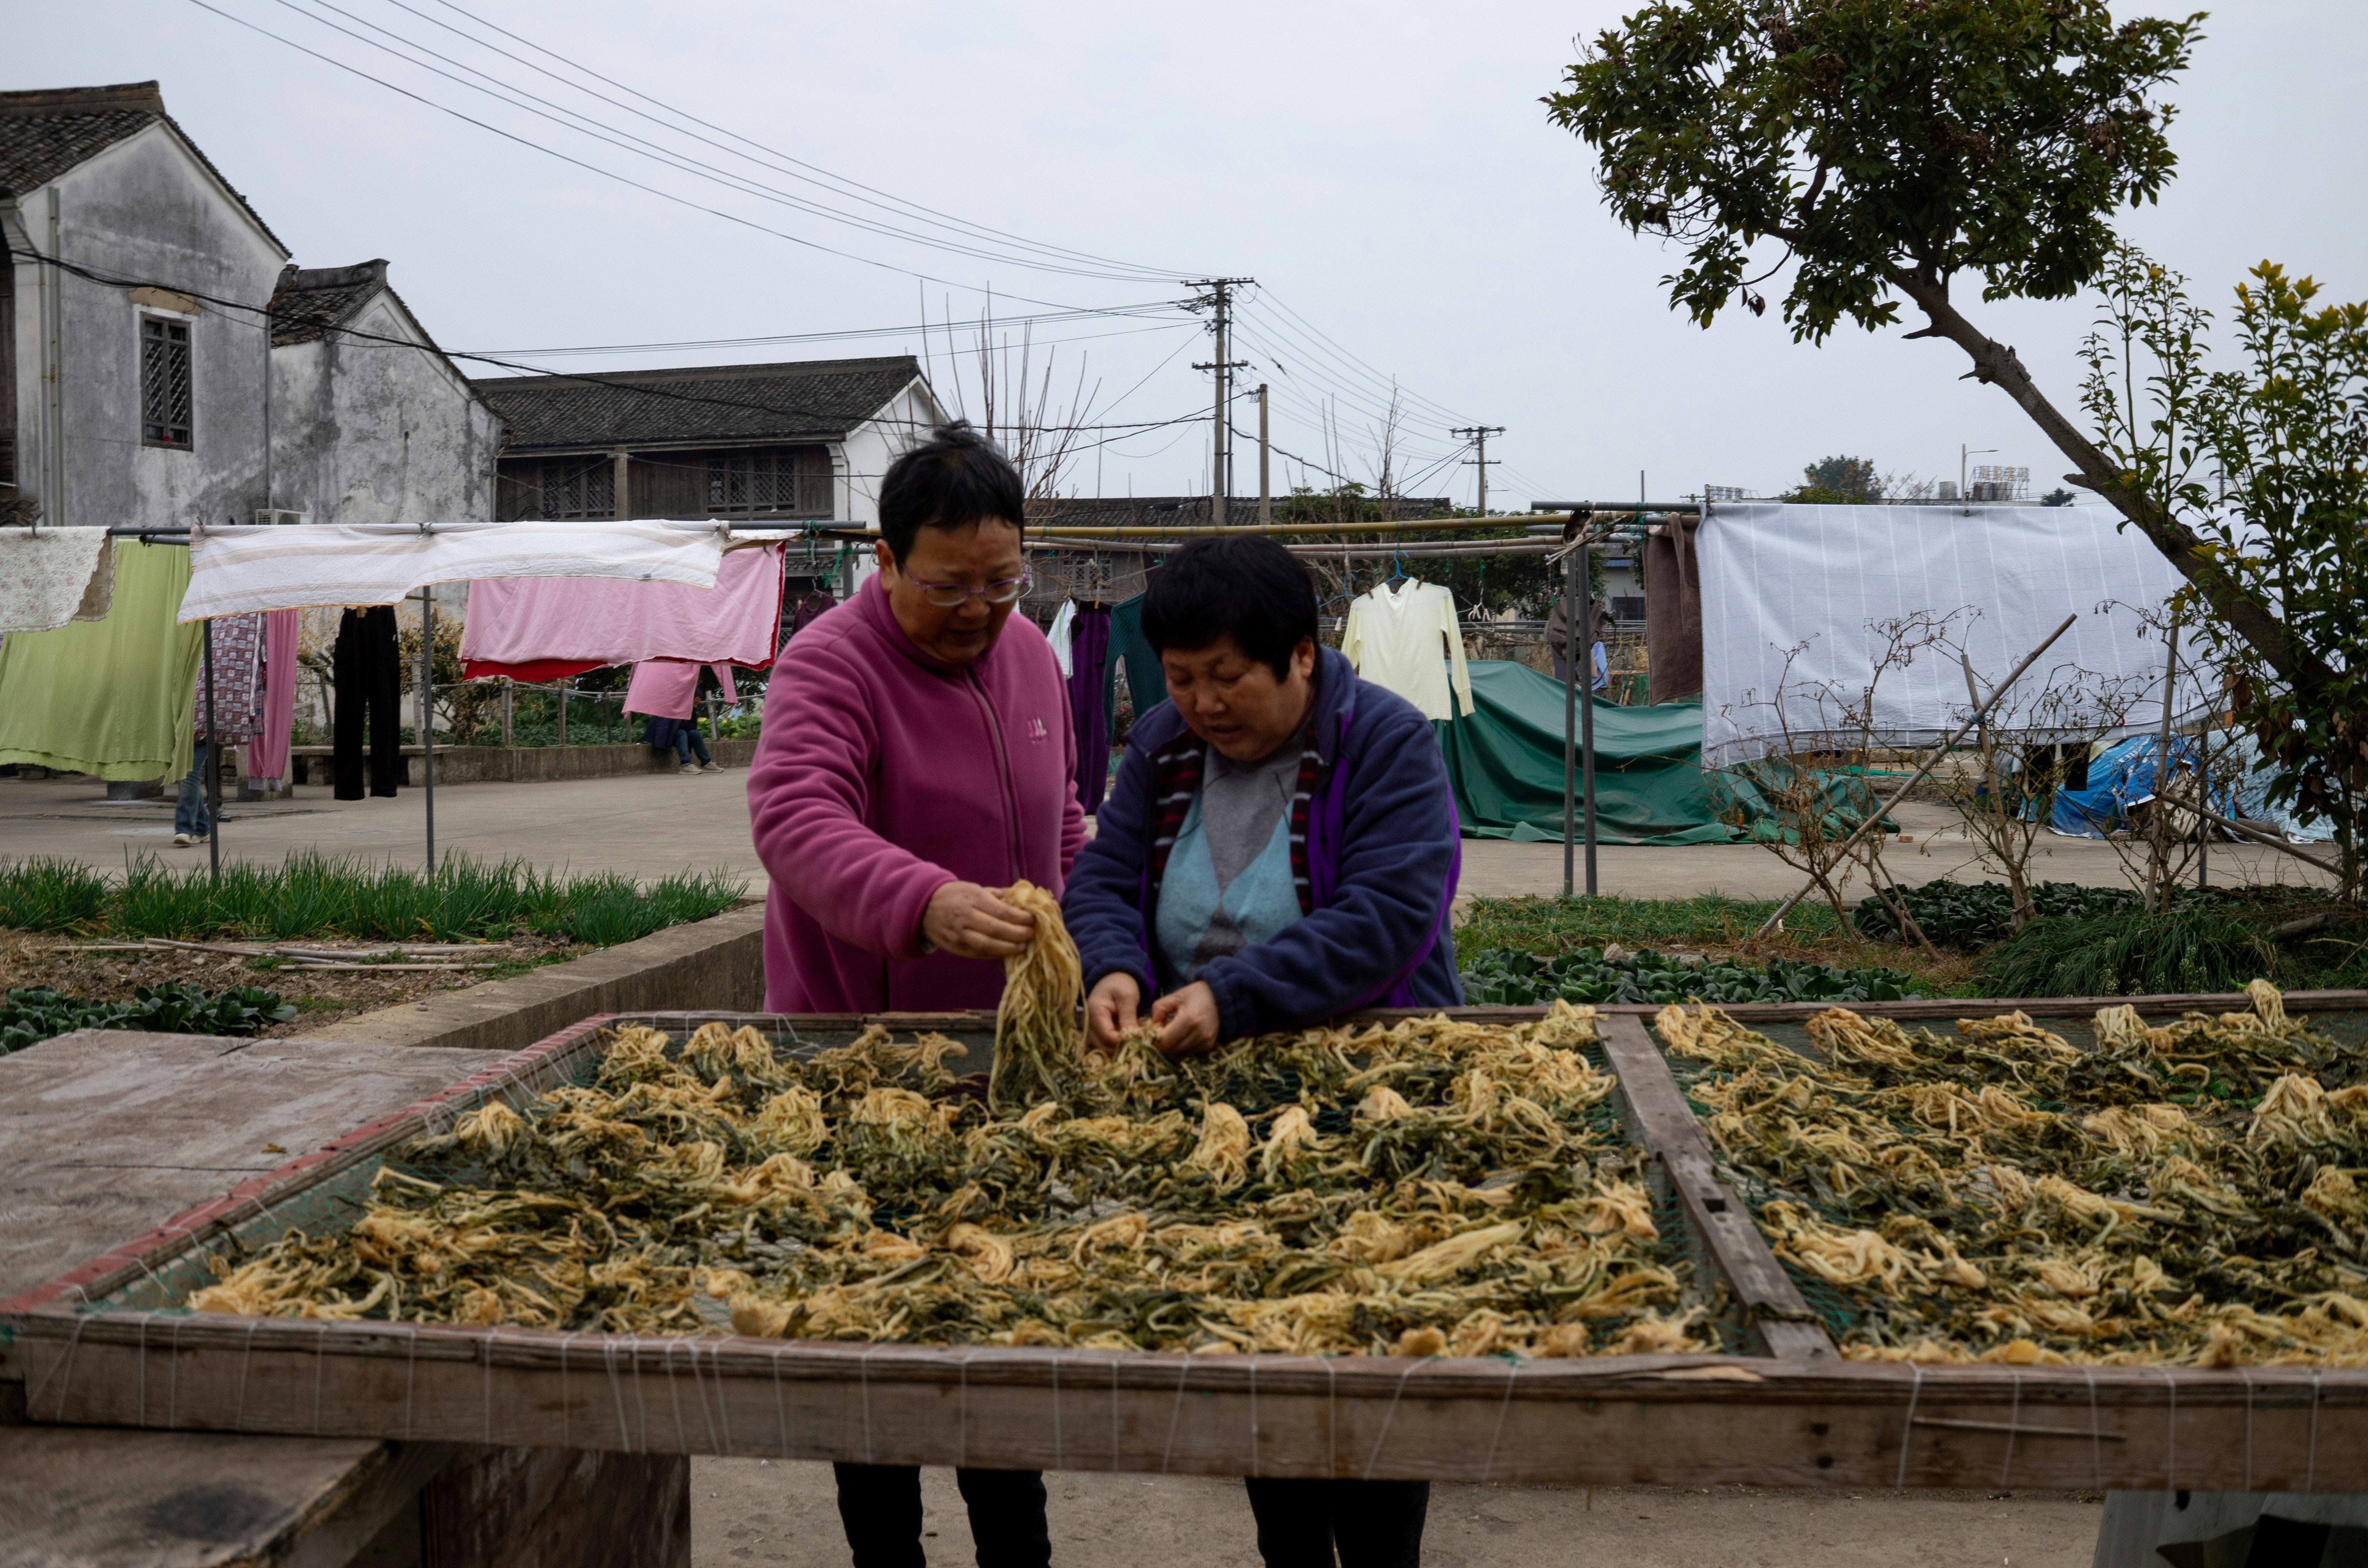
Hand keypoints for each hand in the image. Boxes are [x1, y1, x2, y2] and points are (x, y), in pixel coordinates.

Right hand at [920, 881, 1034, 960]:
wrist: (923, 907)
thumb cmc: (955, 895)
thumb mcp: (975, 888)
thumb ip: (998, 895)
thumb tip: (1023, 898)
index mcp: (972, 899)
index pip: (1000, 911)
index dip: (1019, 918)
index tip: (1032, 919)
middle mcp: (965, 917)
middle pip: (995, 929)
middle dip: (1017, 934)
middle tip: (1031, 934)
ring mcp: (958, 935)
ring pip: (986, 945)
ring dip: (1008, 948)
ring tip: (1023, 947)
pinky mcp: (955, 948)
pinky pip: (978, 954)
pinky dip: (995, 954)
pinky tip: (1007, 952)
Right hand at [1085, 972, 1141, 1048]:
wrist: (1112, 978)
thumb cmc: (1119, 984)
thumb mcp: (1127, 996)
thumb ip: (1128, 1015)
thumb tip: (1133, 1037)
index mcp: (1094, 1013)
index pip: (1107, 1036)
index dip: (1124, 1040)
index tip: (1141, 1038)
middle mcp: (1090, 1026)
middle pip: (1105, 1046)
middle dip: (1124, 1045)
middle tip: (1142, 1036)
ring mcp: (1094, 1031)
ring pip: (1108, 1048)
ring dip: (1124, 1044)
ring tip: (1139, 1031)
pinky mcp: (1100, 1034)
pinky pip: (1110, 1045)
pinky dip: (1123, 1042)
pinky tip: (1134, 1031)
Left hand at [1149, 981, 1220, 1057]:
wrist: (1223, 997)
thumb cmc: (1197, 994)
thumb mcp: (1176, 996)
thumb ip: (1159, 1009)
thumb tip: (1152, 1024)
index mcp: (1189, 1020)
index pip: (1163, 1040)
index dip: (1153, 1038)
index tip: (1151, 1029)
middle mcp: (1199, 1034)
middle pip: (1170, 1050)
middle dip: (1160, 1043)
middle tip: (1157, 1032)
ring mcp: (1206, 1042)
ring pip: (1179, 1054)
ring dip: (1171, 1047)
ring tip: (1170, 1033)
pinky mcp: (1209, 1046)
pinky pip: (1189, 1053)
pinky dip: (1181, 1047)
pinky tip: (1181, 1036)